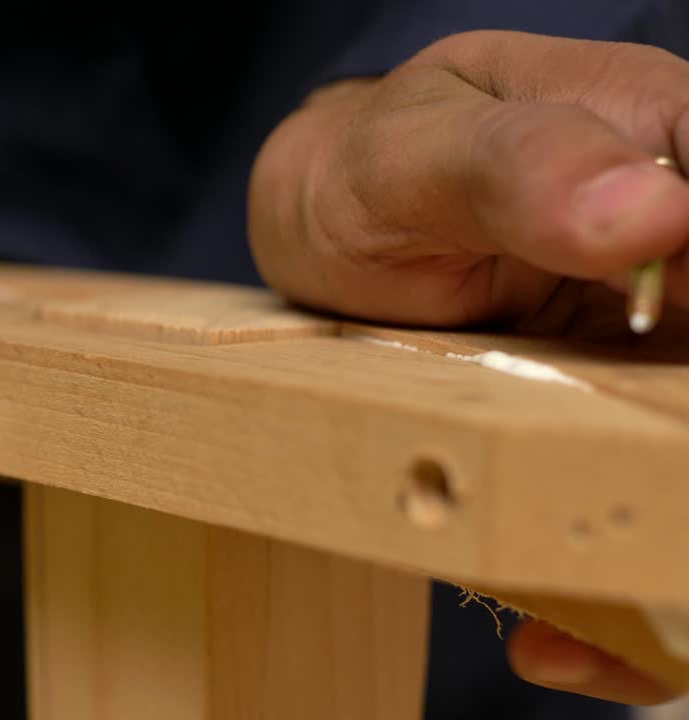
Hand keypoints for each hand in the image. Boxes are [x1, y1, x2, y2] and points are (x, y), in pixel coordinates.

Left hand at [247, 30, 688, 703]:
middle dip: (670, 475)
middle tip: (618, 538)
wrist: (328, 223)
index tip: (657, 424)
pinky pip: (646, 502)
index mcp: (682, 147)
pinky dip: (618, 581)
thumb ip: (518, 165)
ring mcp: (668, 351)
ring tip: (571, 622)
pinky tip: (553, 636)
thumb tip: (656, 211)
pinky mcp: (625, 419)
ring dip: (655, 543)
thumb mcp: (409, 156)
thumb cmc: (368, 169)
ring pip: (681, 461)